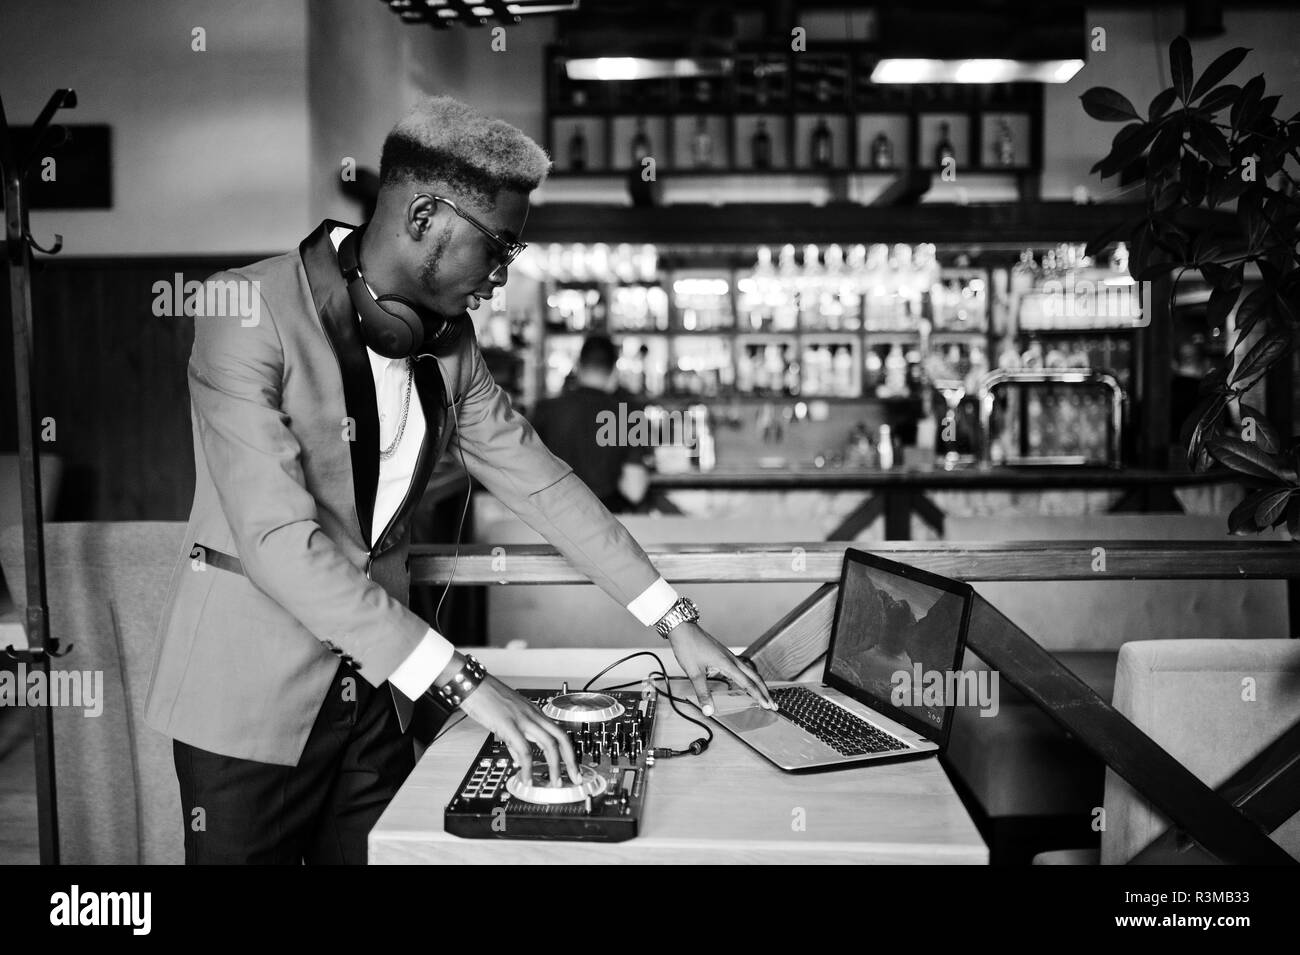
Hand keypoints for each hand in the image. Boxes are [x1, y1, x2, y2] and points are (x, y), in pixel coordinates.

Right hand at [459, 674, 580, 786]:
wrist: (472, 684)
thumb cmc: (487, 697)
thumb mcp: (507, 718)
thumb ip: (514, 740)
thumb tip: (519, 759)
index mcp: (534, 713)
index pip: (559, 732)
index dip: (568, 751)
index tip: (572, 766)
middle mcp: (533, 715)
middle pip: (561, 737)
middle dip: (570, 760)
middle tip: (575, 777)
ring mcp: (523, 719)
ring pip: (549, 743)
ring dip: (554, 766)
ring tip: (555, 782)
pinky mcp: (509, 725)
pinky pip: (524, 749)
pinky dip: (528, 766)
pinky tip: (527, 777)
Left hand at [666, 621, 775, 716]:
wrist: (683, 629)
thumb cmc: (688, 647)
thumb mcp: (694, 672)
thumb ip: (702, 693)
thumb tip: (709, 710)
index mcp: (727, 664)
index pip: (748, 683)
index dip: (758, 696)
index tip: (767, 705)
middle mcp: (732, 659)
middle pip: (755, 677)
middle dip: (765, 691)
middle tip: (773, 704)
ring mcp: (729, 656)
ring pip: (750, 672)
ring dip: (758, 684)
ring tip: (764, 696)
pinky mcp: (724, 655)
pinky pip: (742, 668)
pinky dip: (748, 678)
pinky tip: (745, 684)